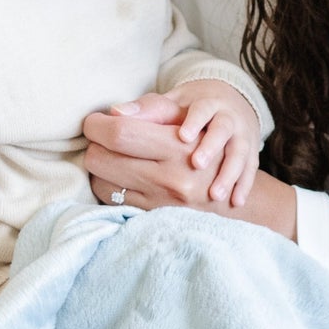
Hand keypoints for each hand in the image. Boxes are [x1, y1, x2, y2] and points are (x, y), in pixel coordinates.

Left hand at [82, 93, 295, 236]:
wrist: (234, 188)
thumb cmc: (205, 140)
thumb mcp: (187, 117)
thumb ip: (152, 109)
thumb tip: (114, 112)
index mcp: (179, 147)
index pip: (119, 133)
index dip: (97, 124)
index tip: (94, 121)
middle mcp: (173, 179)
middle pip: (103, 159)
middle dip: (94, 145)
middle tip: (99, 137)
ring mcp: (164, 204)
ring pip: (104, 184)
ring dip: (99, 167)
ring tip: (108, 156)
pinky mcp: (157, 219)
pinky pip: (114, 204)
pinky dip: (109, 188)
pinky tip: (115, 179)